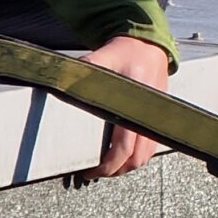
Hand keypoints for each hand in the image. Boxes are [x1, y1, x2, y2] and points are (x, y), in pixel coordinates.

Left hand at [79, 35, 172, 178]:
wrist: (149, 45)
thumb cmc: (125, 52)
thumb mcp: (102, 57)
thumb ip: (82, 70)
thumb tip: (58, 81)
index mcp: (134, 104)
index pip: (124, 147)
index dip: (107, 165)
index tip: (90, 171)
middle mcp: (150, 115)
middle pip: (137, 159)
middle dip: (116, 171)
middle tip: (95, 172)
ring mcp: (157, 118)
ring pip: (146, 156)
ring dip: (127, 165)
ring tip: (107, 165)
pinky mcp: (159, 118)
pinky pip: (151, 146)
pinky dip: (137, 155)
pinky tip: (122, 152)